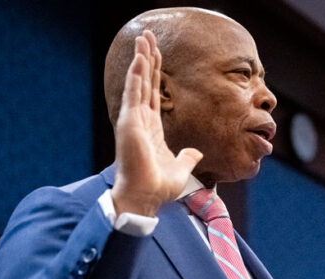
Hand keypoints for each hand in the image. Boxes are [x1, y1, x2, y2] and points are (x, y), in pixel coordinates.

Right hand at [112, 30, 202, 216]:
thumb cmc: (158, 187)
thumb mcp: (180, 168)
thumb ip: (186, 157)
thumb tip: (194, 152)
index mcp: (151, 129)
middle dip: (148, 59)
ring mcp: (133, 120)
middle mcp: (140, 121)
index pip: (153, 95)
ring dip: (142, 59)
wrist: (145, 196)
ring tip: (144, 38)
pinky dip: (137, 74)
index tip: (156, 55)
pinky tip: (142, 58)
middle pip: (145, 83)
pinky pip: (135, 93)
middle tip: (148, 36)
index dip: (155, 75)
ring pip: (138, 82)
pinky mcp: (130, 122)